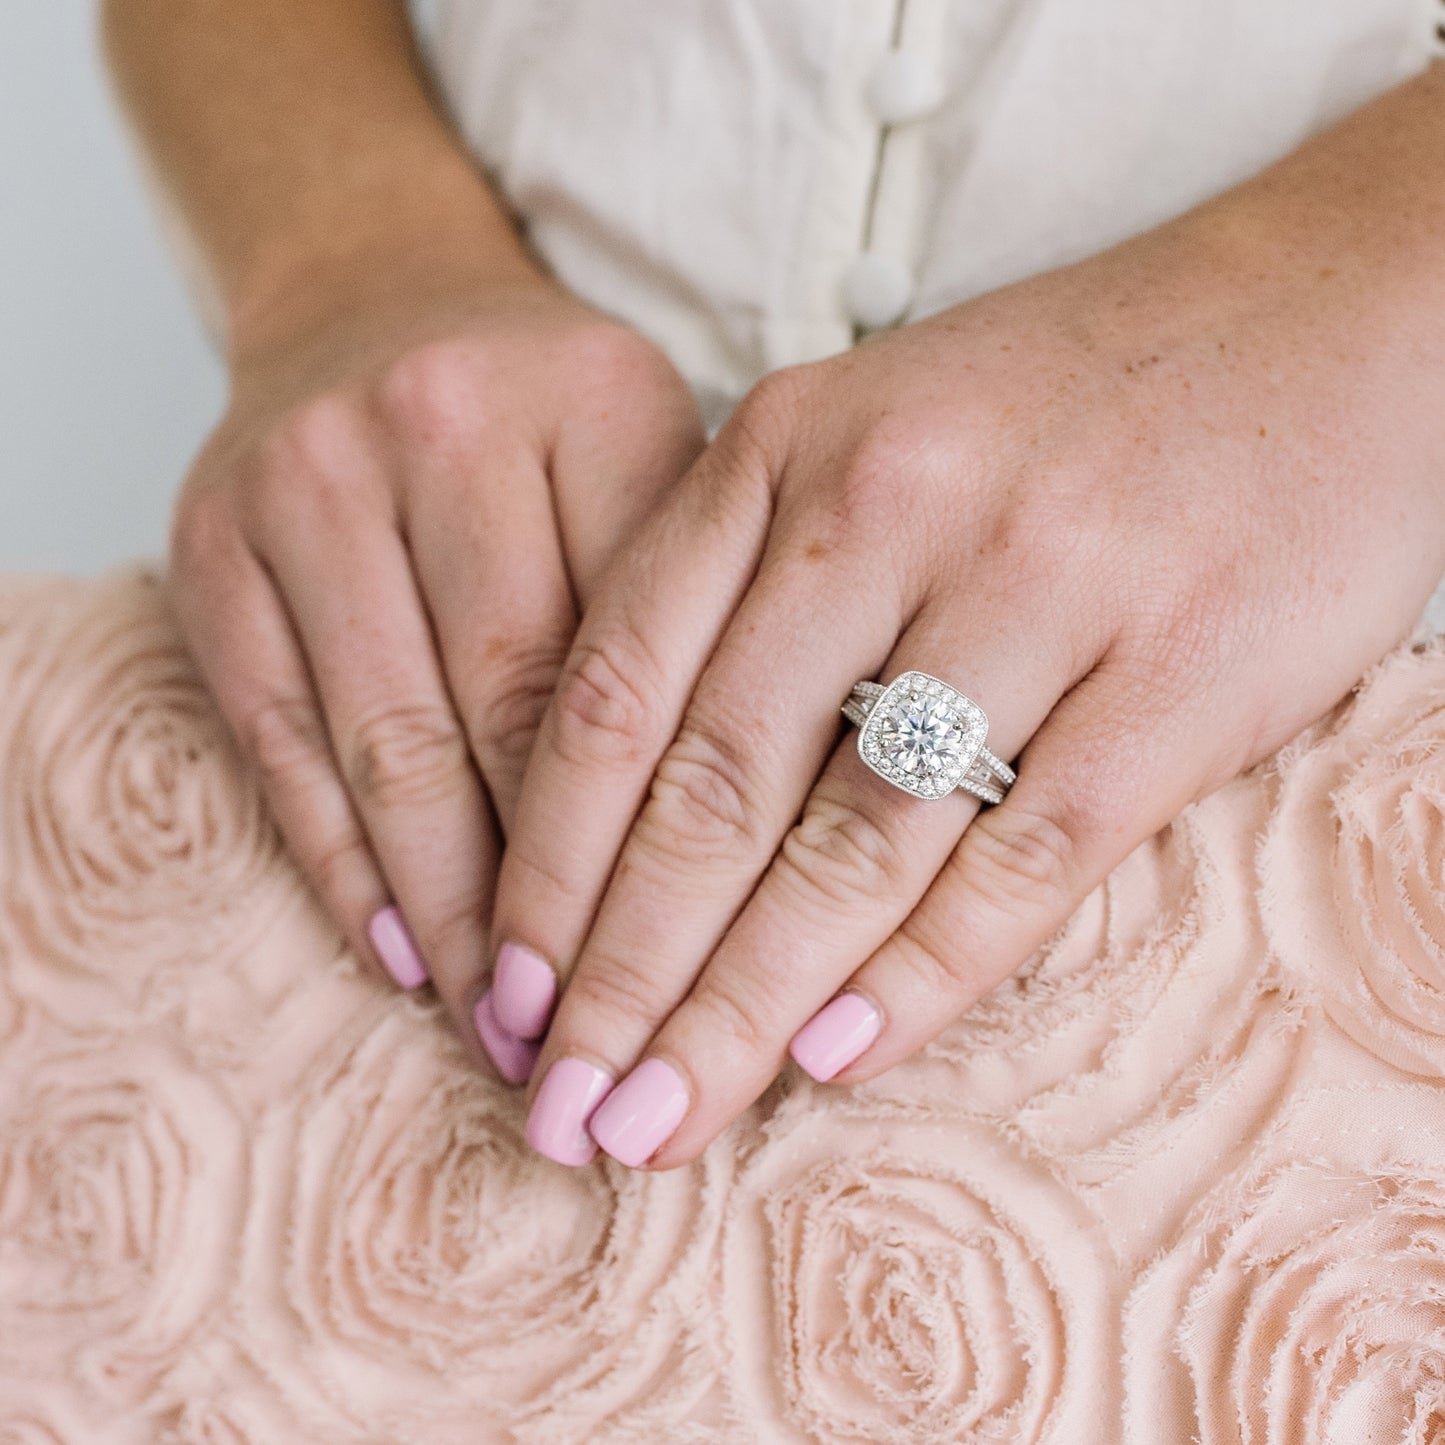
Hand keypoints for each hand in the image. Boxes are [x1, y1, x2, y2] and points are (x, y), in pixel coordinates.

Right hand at [167, 259, 703, 1071]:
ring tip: (503, 1029)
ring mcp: (311, 484)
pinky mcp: (213, 548)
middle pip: (516, 712)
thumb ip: (702, 613)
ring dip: (452, 914)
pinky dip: (343, 864)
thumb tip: (743, 844)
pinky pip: (283, 743)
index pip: (645, 661)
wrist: (371, 300)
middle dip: (559, 900)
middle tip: (601, 1033)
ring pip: (395, 747)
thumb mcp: (657, 465)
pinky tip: (399, 952)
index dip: (669, 834)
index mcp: (598, 405)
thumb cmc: (548, 416)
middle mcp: (444, 426)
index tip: (698, 964)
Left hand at [490, 78, 1444, 1166]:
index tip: (501, 993)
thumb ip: (748, 584)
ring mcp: (1038, 587)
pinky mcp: (1176, 674)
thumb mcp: (866, 435)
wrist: (1320, 320)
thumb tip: (634, 810)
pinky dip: (923, 974)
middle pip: (712, 789)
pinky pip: (1024, 859)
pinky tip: (834, 1059)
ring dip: (741, 1010)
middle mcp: (889, 507)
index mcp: (784, 446)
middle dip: (619, 975)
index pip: (616, 689)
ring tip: (660, 1125)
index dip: (546, 863)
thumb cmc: (1060, 403)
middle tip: (560, 1109)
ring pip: (849, 844)